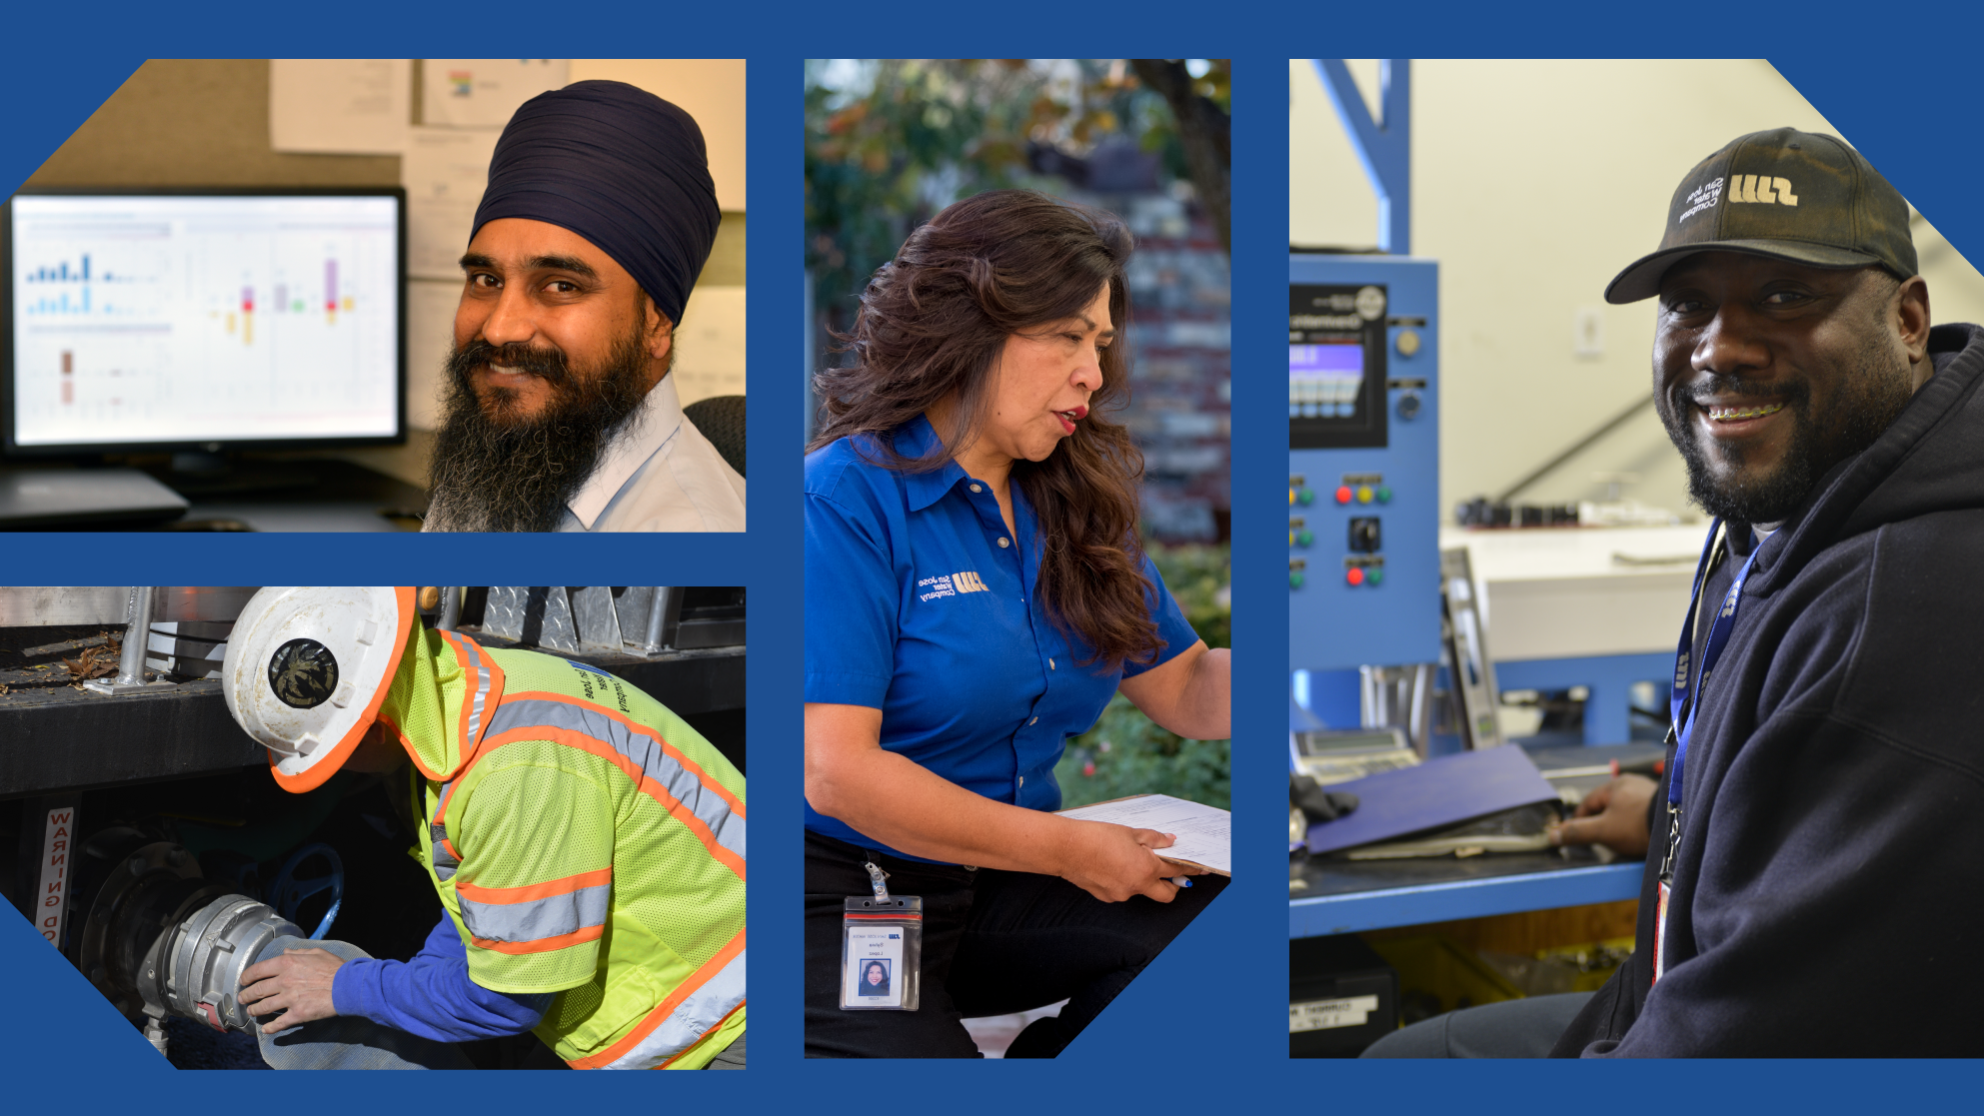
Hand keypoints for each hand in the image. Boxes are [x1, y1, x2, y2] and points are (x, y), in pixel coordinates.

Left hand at [237, 948, 344, 1032]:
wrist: (349, 985)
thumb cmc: (335, 968)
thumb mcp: (317, 953)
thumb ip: (298, 953)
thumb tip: (285, 952)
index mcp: (287, 964)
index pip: (258, 970)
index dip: (246, 977)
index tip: (243, 981)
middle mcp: (284, 981)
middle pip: (257, 990)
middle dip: (246, 995)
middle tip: (243, 998)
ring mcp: (290, 999)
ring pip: (264, 1007)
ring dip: (254, 1010)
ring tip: (251, 1011)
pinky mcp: (298, 1014)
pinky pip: (279, 1023)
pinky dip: (270, 1028)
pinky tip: (266, 1029)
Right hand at [1056, 821, 1192, 902]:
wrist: (1066, 848)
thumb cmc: (1096, 836)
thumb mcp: (1130, 832)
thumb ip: (1153, 839)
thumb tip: (1169, 841)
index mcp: (1146, 868)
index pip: (1176, 871)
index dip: (1188, 868)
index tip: (1198, 868)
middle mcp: (1136, 886)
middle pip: (1166, 895)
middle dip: (1173, 886)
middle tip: (1170, 873)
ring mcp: (1121, 895)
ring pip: (1142, 891)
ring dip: (1143, 880)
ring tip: (1130, 860)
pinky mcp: (1107, 897)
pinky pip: (1123, 891)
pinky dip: (1124, 881)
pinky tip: (1113, 866)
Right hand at [1549, 774, 1656, 857]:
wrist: (1677, 825)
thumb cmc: (1638, 824)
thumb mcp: (1603, 830)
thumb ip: (1577, 832)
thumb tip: (1553, 835)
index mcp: (1613, 785)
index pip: (1587, 803)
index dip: (1578, 819)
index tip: (1575, 833)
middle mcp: (1631, 783)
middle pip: (1607, 804)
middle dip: (1600, 820)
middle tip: (1598, 837)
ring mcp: (1648, 792)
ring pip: (1625, 807)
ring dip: (1619, 821)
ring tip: (1619, 837)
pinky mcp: (1662, 802)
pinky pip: (1641, 811)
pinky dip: (1636, 821)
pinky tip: (1638, 832)